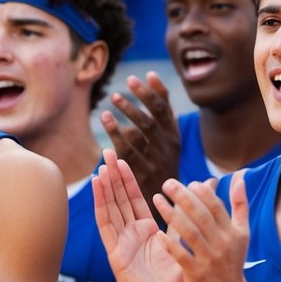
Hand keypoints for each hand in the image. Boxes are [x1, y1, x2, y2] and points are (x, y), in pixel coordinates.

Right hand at [92, 149, 184, 281]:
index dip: (127, 179)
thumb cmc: (176, 281)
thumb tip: (210, 188)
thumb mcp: (187, 241)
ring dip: (106, 185)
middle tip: (108, 151)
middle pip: (119, 198)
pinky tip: (97, 187)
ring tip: (102, 164)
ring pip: (111, 207)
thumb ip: (195, 214)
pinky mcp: (114, 251)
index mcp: (146, 230)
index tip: (122, 159)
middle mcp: (130, 233)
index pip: (134, 199)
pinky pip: (106, 223)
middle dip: (113, 176)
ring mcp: (120, 241)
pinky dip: (101, 204)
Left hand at [100, 72, 180, 207]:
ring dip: (128, 111)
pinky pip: (125, 148)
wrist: (162, 207)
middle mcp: (167, 149)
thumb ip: (160, 114)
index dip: (156, 92)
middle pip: (153, 118)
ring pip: (140, 131)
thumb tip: (153, 78)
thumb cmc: (160, 168)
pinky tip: (105, 117)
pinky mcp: (139, 173)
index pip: (167, 111)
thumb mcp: (167, 142)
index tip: (145, 75)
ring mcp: (154, 161)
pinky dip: (115, 131)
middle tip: (128, 81)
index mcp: (175, 139)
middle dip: (142, 97)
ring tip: (114, 98)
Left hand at [155, 173, 250, 281]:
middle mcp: (222, 243)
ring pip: (190, 232)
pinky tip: (157, 234)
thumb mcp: (242, 234)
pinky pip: (181, 256)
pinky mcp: (196, 274)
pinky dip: (170, 245)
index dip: (203, 193)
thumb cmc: (232, 263)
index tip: (189, 182)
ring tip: (156, 200)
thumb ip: (240, 205)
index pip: (216, 207)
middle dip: (184, 197)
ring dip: (172, 214)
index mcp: (232, 232)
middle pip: (201, 215)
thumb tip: (241, 177)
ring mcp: (209, 259)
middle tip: (167, 183)